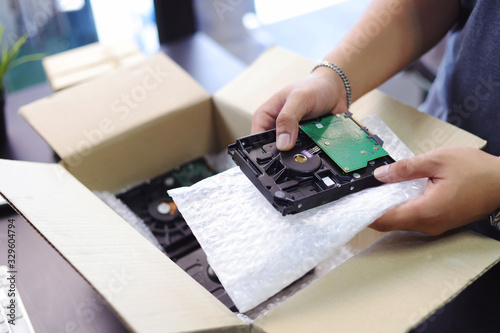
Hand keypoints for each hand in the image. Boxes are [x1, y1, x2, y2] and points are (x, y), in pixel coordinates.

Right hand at [251, 67, 347, 150]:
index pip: (256, 139)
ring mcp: (290, 135)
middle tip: (300, 143)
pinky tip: (320, 141)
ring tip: (312, 137)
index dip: (265, 148)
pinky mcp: (304, 140)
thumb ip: (288, 119)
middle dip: (287, 150)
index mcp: (265, 116)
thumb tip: (282, 144)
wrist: (335, 88)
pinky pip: (306, 151)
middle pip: (274, 149)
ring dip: (302, 150)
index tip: (280, 151)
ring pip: (291, 153)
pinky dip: (313, 149)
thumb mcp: (298, 99)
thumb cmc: (313, 87)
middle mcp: (275, 128)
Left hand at [370, 147, 499, 234]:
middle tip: (360, 192)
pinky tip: (398, 191)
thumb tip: (381, 174)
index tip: (350, 205)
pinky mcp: (440, 222)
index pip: (384, 219)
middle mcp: (428, 224)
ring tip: (377, 189)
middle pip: (390, 222)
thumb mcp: (436, 160)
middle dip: (373, 208)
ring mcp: (435, 226)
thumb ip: (405, 168)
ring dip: (388, 207)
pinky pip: (414, 217)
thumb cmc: (477, 171)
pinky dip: (402, 206)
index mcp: (425, 211)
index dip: (364, 213)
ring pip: (401, 221)